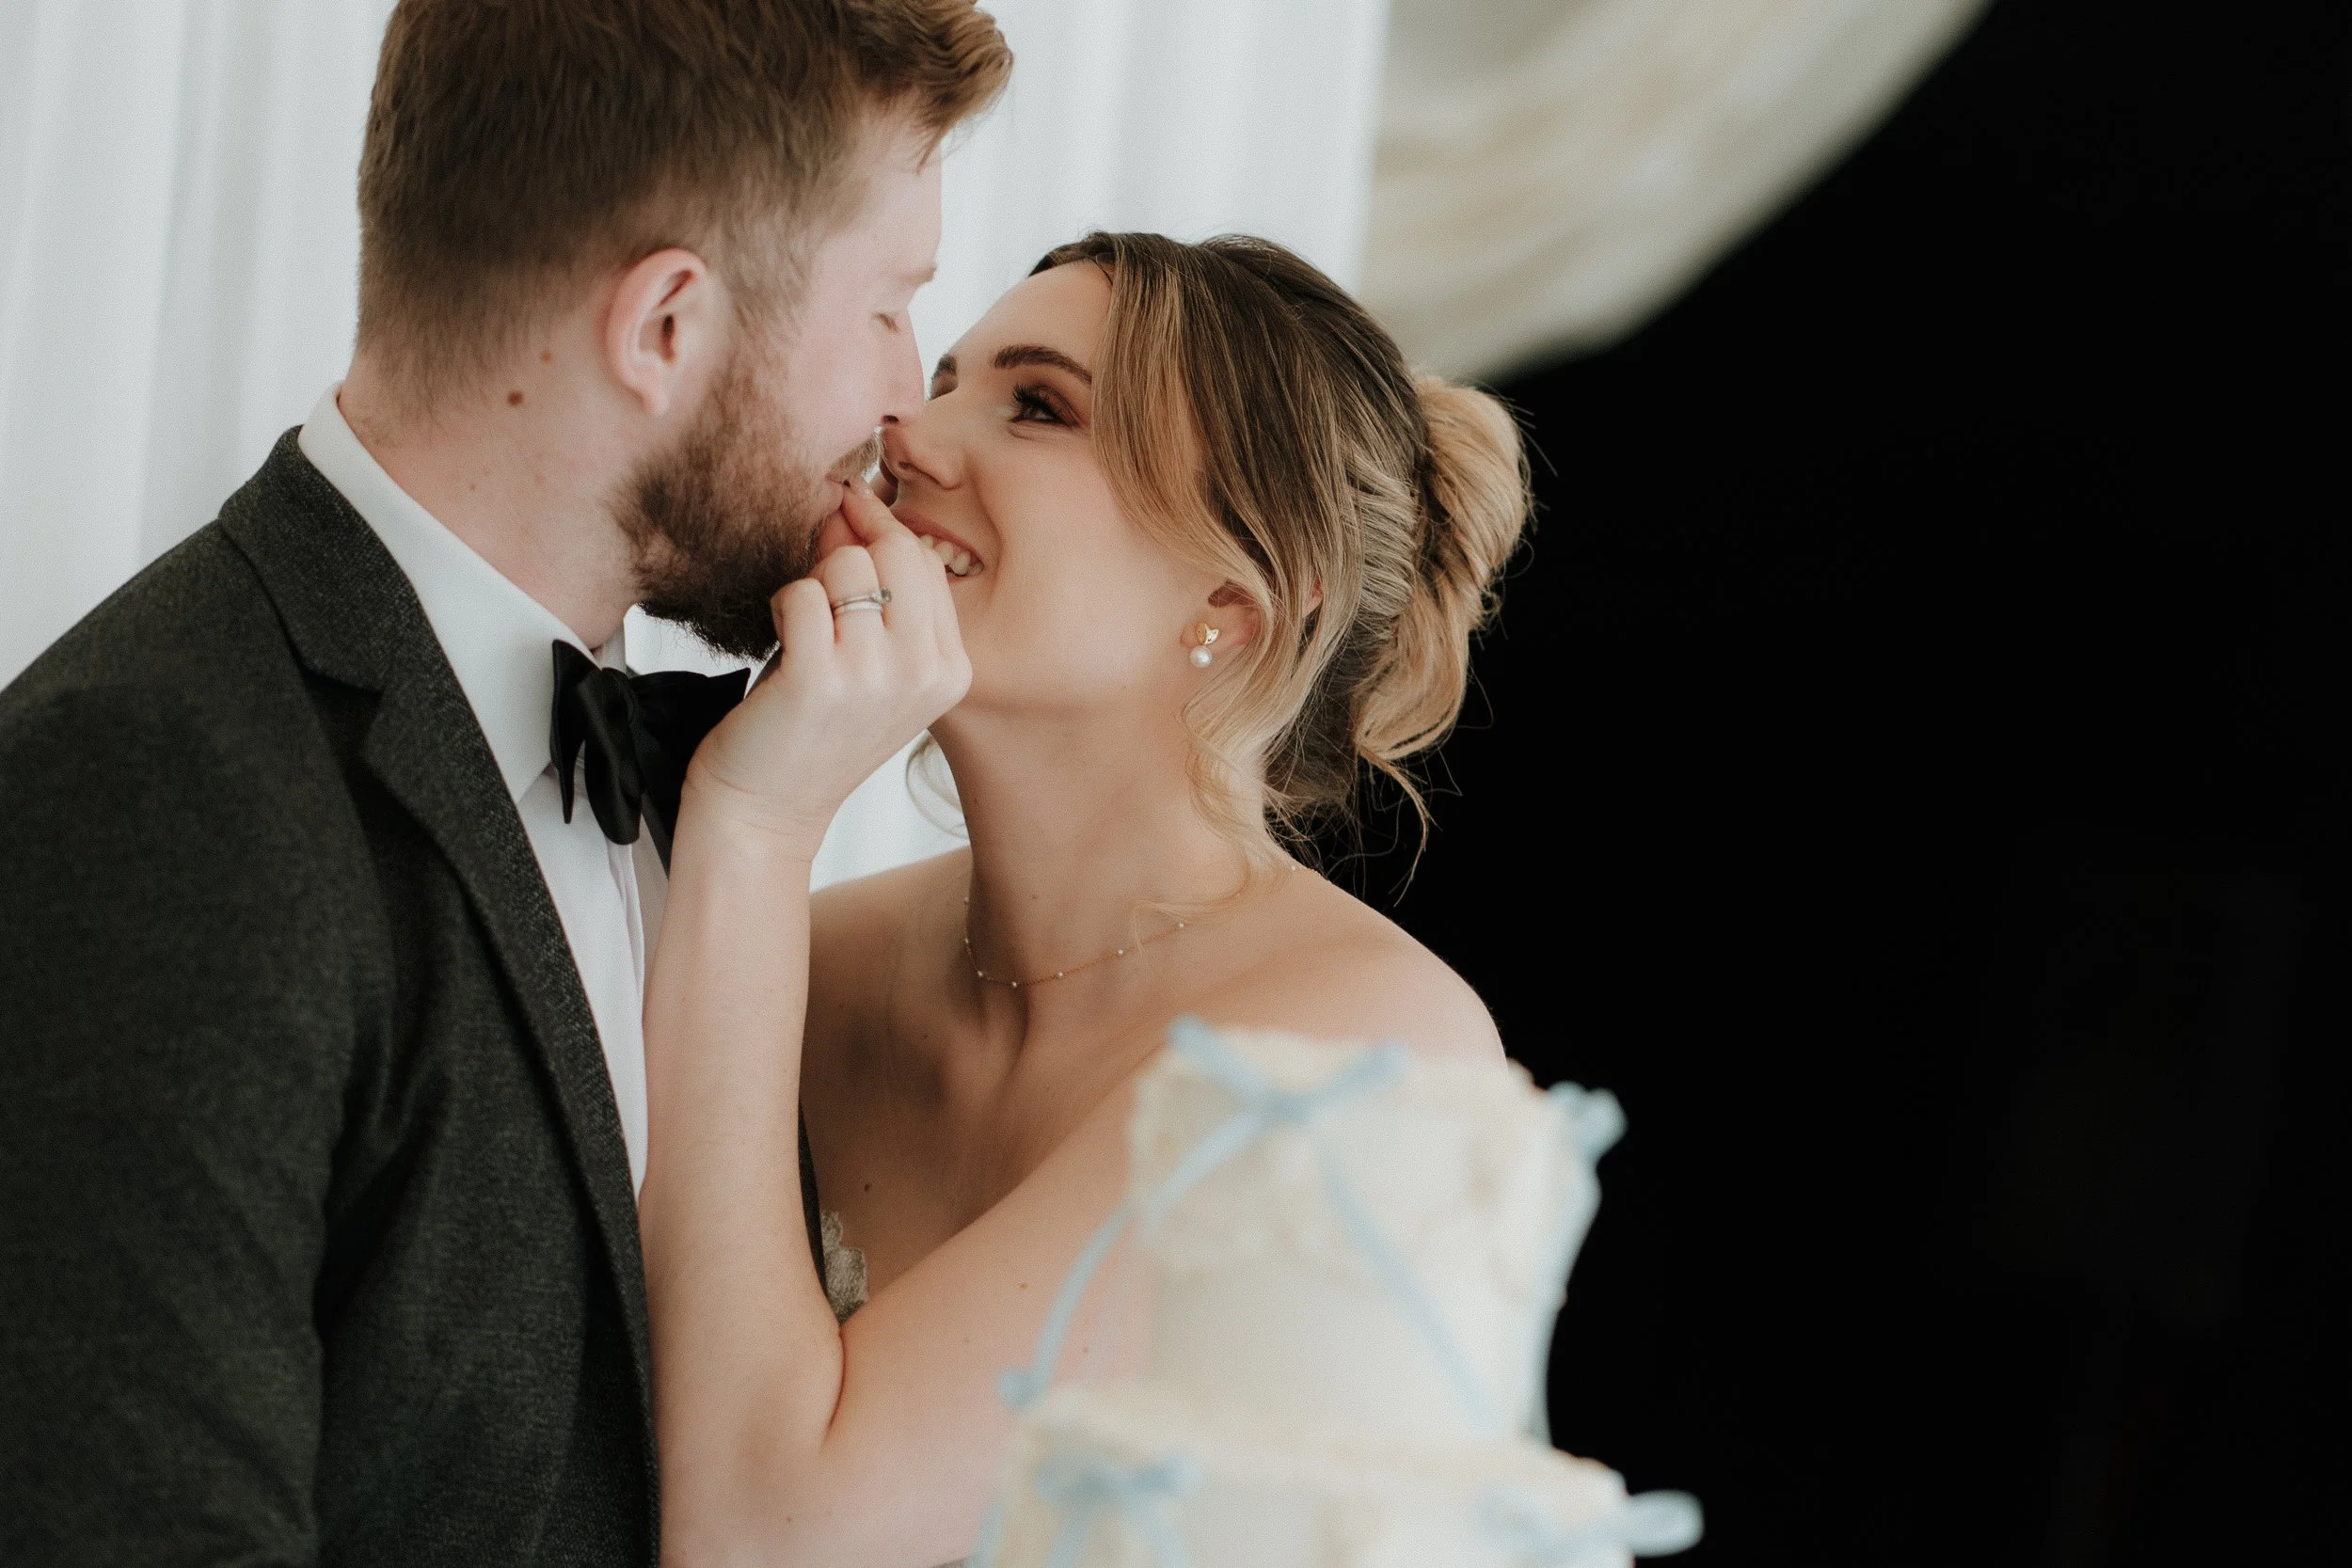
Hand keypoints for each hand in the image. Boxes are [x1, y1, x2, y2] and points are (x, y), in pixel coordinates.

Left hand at [683, 477, 969, 854]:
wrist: (768, 809)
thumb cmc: (814, 729)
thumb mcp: (877, 668)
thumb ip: (884, 594)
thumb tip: (850, 501)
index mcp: (953, 670)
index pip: (926, 559)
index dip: (879, 534)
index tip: (845, 531)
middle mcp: (924, 674)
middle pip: (895, 551)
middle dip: (846, 551)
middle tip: (818, 588)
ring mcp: (875, 678)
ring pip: (846, 566)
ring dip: (811, 585)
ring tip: (803, 632)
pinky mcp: (820, 680)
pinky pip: (802, 593)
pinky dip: (782, 606)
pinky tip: (782, 643)